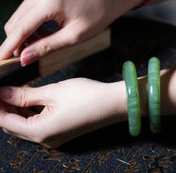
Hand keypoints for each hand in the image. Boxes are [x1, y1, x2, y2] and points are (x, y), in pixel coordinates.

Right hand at [0, 0, 146, 64]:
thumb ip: (47, 47)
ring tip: (40, 46)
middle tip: (28, 57)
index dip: (9, 47)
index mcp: (49, 2)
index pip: (20, 29)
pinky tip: (43, 34)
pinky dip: (32, 26)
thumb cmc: (96, 15)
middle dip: (17, 42)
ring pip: (21, 18)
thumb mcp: (73, 36)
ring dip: (25, 35)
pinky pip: (29, 12)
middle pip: (15, 23)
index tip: (2, 59)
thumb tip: (26, 57)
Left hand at [0, 78, 126, 146]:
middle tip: (5, 89)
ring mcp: (55, 137)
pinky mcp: (62, 131)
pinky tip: (33, 99)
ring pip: (27, 124)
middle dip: (6, 107)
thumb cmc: (86, 97)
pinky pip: (39, 124)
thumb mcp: (52, 92)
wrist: (112, 103)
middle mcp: (46, 139)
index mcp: (41, 132)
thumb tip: (4, 93)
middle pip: (15, 125)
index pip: (6, 121)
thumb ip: (24, 94)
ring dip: (19, 109)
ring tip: (17, 91)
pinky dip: (32, 112)